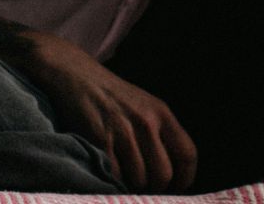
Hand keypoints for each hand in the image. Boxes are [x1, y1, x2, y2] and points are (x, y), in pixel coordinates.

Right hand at [13, 29, 196, 191]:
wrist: (76, 75)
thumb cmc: (112, 96)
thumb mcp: (145, 106)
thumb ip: (160, 134)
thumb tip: (171, 172)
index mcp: (162, 113)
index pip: (187, 154)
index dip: (185, 178)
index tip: (176, 188)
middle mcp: (146, 122)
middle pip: (164, 174)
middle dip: (155, 188)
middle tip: (144, 187)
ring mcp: (123, 131)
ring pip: (139, 179)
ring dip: (132, 187)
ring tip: (125, 180)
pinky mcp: (100, 138)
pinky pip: (115, 175)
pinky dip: (113, 181)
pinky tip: (109, 174)